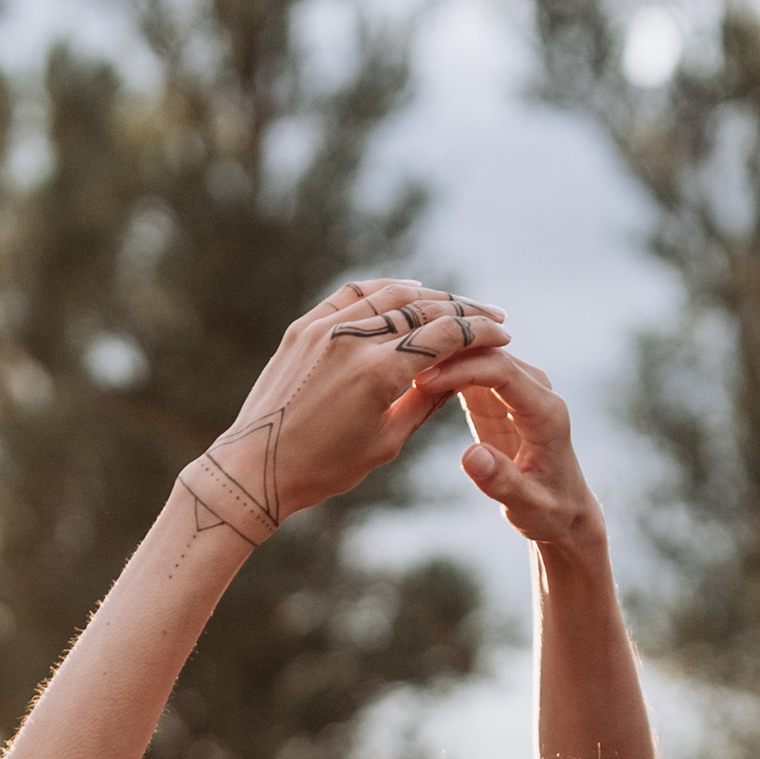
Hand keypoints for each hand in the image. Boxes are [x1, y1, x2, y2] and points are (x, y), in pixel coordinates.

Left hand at [178, 278, 507, 549]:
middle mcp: (352, 341)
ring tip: (452, 304)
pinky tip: (406, 292)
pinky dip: (384, 290)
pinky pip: (353, 294)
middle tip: (490, 314)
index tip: (503, 332)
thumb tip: (453, 374)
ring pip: (389, 294)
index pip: (443, 336)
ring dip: (428, 295)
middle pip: (422, 308)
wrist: (256, 466)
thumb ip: (423, 401)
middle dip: (462, 310)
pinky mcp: (304, 327)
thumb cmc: (324, 468)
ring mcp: (324, 328)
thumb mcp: (386, 443)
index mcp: (378, 374)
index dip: (478, 331)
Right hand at [421, 349, 604, 556]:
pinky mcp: (500, 397)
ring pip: (478, 357)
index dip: (462, 370)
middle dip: (447, 357)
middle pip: (489, 354)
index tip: (423, 380)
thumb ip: (501, 482)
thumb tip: (470, 455)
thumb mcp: (528, 506)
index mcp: (546, 412)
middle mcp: (536, 391)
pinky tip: (414, 378)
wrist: (563, 508)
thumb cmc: (549, 509)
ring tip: (401, 368)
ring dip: (443, 359)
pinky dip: (445, 372)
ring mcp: (518, 390)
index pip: (502, 372)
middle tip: (402, 367)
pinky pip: (470, 373)